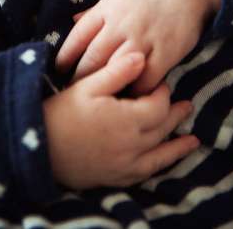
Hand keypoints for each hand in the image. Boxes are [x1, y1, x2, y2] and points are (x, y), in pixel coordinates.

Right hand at [44, 52, 197, 189]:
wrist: (40, 148)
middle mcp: (133, 144)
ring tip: (192, 139)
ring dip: (177, 145)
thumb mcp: (87, 86)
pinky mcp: (117, 176)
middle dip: (175, 114)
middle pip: (163, 127)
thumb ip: (116, 71)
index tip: (159, 82)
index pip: (158, 104)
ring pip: (161, 153)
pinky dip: (162, 165)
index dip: (162, 91)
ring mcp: (127, 163)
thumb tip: (141, 56)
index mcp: (127, 118)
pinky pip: (148, 172)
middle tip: (187, 105)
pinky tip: (167, 161)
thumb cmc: (62, 112)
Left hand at [56, 0, 225, 92]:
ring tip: (100, 99)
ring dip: (107, 86)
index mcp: (108, 8)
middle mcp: (121, 24)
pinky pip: (146, 80)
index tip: (59, 70)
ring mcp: (143, 39)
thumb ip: (97, 10)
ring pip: (116, 71)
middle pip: (93, 58)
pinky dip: (137, 91)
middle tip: (75, 91)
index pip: (78, 36)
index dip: (66, 56)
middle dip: (81, 77)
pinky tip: (132, 96)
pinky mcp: (166, 52)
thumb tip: (73, 20)